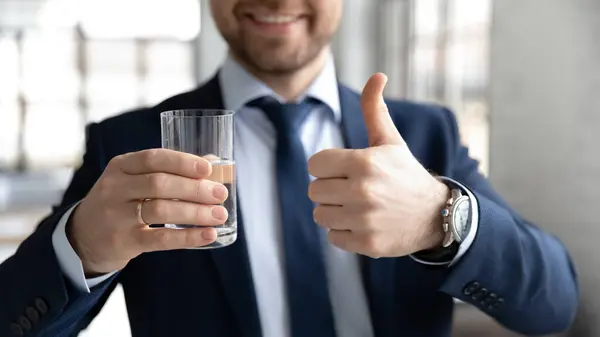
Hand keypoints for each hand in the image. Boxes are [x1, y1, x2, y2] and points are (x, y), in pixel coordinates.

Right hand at [70, 149, 228, 275]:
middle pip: (160, 184)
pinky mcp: (123, 242)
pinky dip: (187, 237)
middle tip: (220, 194)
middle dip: (195, 189)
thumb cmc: (121, 201)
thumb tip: (214, 163)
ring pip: (161, 211)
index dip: (182, 162)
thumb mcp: (135, 180)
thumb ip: (169, 171)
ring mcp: (117, 216)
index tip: (208, 169)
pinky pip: (160, 240)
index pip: (153, 158)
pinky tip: (207, 235)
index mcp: (121, 166)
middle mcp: (115, 188)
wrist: (83, 237)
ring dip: (195, 213)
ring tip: (219, 215)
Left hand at [308, 73, 448, 258]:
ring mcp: (365, 220)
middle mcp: (363, 192)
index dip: (327, 167)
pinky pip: (333, 236)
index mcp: (365, 162)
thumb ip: (374, 110)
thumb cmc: (404, 174)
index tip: (344, 170)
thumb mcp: (390, 141)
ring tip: (357, 207)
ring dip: (334, 211)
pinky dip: (344, 232)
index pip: (315, 165)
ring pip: (320, 215)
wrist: (434, 215)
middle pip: (315, 191)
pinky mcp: (367, 244)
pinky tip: (363, 224)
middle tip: (353, 189)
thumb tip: (377, 75)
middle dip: (330, 189)